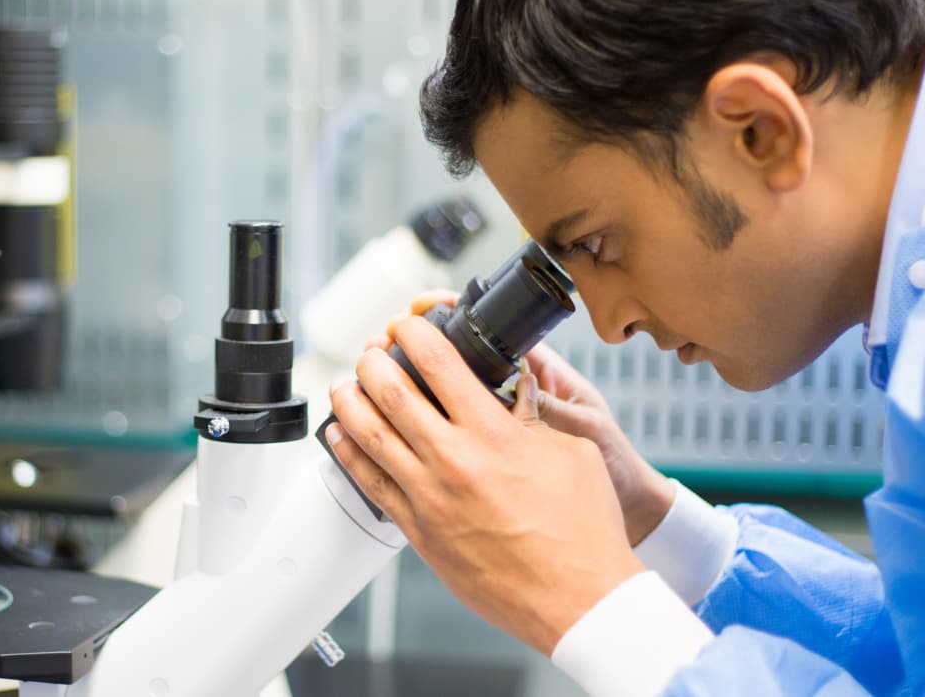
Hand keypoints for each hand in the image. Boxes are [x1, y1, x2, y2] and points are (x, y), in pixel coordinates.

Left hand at [367, 292, 676, 546]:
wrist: (579, 600)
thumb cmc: (583, 533)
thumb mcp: (571, 454)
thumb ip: (534, 417)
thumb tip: (516, 392)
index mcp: (493, 434)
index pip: (440, 364)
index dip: (415, 333)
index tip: (408, 324)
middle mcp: (454, 462)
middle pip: (392, 393)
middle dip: (373, 361)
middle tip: (371, 351)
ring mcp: (430, 499)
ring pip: (369, 436)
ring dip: (350, 402)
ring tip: (344, 384)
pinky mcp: (419, 533)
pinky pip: (370, 484)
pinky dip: (349, 455)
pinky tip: (341, 438)